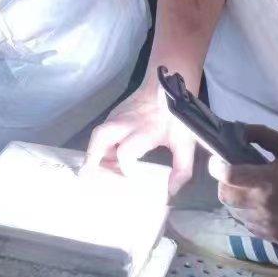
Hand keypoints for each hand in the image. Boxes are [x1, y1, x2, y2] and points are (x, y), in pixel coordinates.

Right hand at [85, 79, 197, 195]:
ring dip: (94, 153)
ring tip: (96, 170)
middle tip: (92, 176)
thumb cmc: (176, 116)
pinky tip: (107, 159)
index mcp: (145, 130)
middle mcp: (127, 123)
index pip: (125, 152)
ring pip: (98, 134)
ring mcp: (118, 116)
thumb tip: (170, 190)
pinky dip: (100, 146)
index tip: (130, 179)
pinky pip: (102, 132)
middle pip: (101, 138)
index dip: (124, 168)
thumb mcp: (185, 142)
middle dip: (94, 158)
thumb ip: (182, 168)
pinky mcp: (114, 114)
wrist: (166, 85)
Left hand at [212, 125, 277, 240]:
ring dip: (237, 200)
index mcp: (267, 181)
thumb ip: (262, 136)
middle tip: (235, 175)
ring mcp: (268, 224)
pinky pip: (249, 225)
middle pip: (225, 196)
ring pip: (235, 212)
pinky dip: (249, 214)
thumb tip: (237, 130)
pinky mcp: (274, 237)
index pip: (227, 175)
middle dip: (224, 183)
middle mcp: (263, 206)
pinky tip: (262, 205)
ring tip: (251, 190)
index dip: (217, 166)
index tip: (217, 160)